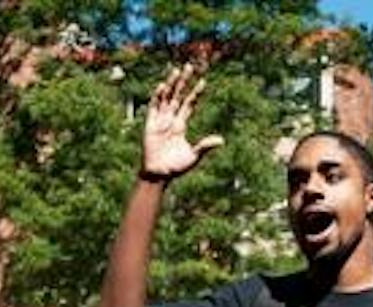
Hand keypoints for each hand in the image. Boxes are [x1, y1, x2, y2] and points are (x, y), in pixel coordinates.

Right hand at [141, 65, 223, 181]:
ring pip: (167, 97)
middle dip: (184, 81)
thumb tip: (222, 140)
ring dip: (171, 84)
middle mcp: (171, 119)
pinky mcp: (150, 124)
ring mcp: (160, 120)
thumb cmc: (176, 167)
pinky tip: (163, 86)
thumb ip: (205, 146)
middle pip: (178, 95)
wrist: (158, 174)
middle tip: (189, 66)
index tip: (203, 81)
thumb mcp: (193, 156)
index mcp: (181, 125)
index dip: (196, 92)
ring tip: (176, 70)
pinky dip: (158, 97)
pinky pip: (154, 107)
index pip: (189, 104)